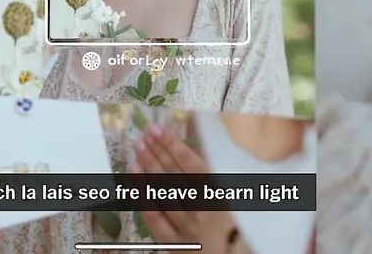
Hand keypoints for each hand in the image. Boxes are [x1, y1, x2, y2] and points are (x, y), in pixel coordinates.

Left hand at [128, 123, 236, 252]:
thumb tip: (196, 146)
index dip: (173, 145)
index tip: (158, 129)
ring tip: (137, 150)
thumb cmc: (236, 229)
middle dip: (157, 153)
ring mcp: (187, 229)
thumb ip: (214, 176)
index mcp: (219, 196)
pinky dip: (143, 198)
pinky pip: (156, 220)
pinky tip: (135, 180)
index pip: (192, 165)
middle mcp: (202, 210)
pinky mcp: (174, 245)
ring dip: (148, 169)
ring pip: (164, 195)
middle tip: (143, 135)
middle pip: (175, 176)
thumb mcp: (232, 198)